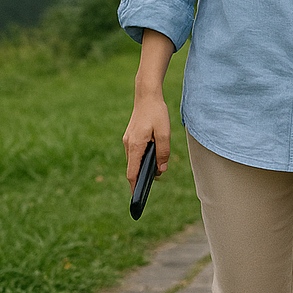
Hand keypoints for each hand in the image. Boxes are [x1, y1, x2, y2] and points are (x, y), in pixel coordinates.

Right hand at [123, 29, 175, 182]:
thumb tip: (161, 170)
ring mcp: (128, 140)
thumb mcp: (164, 134)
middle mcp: (128, 145)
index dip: (134, 187)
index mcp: (135, 145)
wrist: (147, 95)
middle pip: (133, 168)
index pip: (132, 172)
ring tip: (156, 172)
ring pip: (134, 160)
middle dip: (142, 178)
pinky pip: (135, 153)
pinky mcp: (131, 137)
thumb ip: (163, 153)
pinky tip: (152, 159)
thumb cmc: (157, 113)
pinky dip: (142, 158)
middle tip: (153, 185)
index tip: (137, 198)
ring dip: (143, 167)